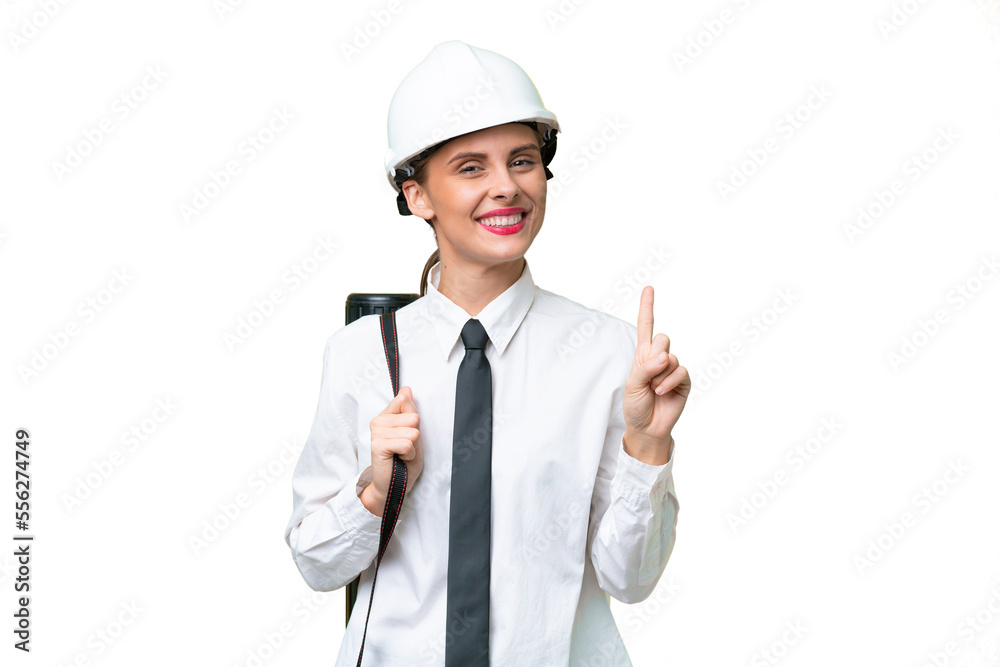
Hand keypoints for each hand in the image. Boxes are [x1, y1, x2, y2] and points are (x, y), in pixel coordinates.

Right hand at [361, 386, 423, 516]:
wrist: (393, 486)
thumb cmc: (403, 460)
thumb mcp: (413, 432)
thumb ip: (409, 411)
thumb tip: (406, 389)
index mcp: (386, 415)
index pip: (406, 402)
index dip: (414, 422)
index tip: (407, 434)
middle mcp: (378, 421)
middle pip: (413, 418)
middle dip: (415, 436)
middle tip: (405, 448)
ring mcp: (376, 432)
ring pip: (412, 431)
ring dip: (412, 447)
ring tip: (401, 454)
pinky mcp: (378, 445)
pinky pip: (406, 443)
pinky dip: (408, 454)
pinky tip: (399, 459)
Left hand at [623, 286, 689, 465]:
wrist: (647, 427)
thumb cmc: (635, 405)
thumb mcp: (632, 384)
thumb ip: (645, 367)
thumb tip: (666, 356)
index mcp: (643, 355)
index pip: (646, 326)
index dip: (647, 307)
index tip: (648, 288)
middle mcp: (659, 358)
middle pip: (662, 338)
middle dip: (655, 354)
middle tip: (649, 374)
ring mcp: (673, 369)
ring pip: (671, 356)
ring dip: (659, 374)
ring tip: (653, 389)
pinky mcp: (684, 381)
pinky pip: (680, 371)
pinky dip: (668, 382)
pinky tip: (661, 393)